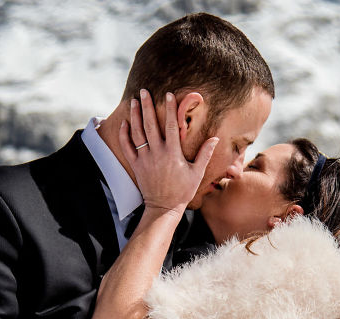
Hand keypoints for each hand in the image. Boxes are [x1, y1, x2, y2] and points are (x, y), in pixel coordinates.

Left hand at [119, 89, 218, 212]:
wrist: (163, 208)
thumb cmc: (183, 190)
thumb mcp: (197, 173)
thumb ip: (205, 154)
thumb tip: (215, 138)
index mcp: (173, 154)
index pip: (172, 126)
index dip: (170, 109)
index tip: (168, 94)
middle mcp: (157, 154)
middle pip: (150, 124)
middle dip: (147, 106)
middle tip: (144, 90)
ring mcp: (145, 159)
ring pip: (137, 133)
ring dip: (135, 115)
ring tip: (133, 101)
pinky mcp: (136, 165)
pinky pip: (127, 147)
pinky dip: (124, 134)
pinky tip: (124, 122)